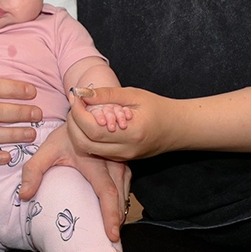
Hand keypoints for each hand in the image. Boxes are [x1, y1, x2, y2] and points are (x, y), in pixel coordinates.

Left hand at [19, 123, 131, 241]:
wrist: (83, 117)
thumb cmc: (64, 136)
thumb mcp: (46, 149)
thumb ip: (33, 171)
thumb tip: (24, 195)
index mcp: (95, 162)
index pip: (107, 192)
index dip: (111, 214)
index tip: (112, 234)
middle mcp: (113, 163)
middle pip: (120, 197)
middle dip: (117, 219)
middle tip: (112, 240)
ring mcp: (121, 164)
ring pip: (125, 192)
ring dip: (120, 212)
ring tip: (113, 230)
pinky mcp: (124, 165)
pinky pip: (126, 187)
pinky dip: (121, 202)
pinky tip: (115, 213)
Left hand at [63, 86, 185, 161]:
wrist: (177, 128)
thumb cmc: (158, 108)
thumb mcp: (133, 95)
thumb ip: (107, 94)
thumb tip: (82, 93)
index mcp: (131, 133)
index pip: (93, 129)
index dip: (78, 114)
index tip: (75, 98)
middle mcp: (126, 149)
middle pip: (85, 143)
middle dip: (73, 124)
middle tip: (74, 105)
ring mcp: (123, 157)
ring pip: (88, 149)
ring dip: (78, 131)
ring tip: (81, 111)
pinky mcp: (122, 159)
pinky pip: (97, 150)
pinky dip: (88, 137)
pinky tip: (90, 121)